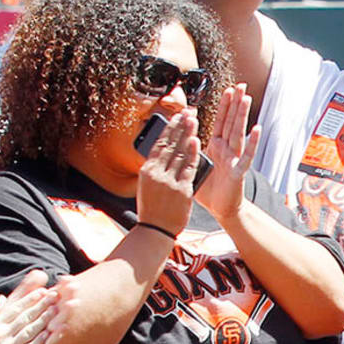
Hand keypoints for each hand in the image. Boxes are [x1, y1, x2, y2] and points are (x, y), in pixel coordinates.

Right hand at [135, 109, 199, 237]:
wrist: (156, 230)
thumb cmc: (153, 208)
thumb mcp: (148, 186)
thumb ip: (156, 169)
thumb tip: (165, 152)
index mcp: (147, 170)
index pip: (159, 144)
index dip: (169, 128)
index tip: (176, 117)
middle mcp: (156, 173)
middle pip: (170, 144)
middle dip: (180, 126)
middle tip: (189, 112)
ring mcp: (169, 181)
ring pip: (180, 153)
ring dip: (188, 134)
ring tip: (194, 121)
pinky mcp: (182, 190)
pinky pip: (189, 168)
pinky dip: (193, 153)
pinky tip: (196, 141)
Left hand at [193, 83, 259, 222]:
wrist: (221, 210)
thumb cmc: (210, 190)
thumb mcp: (194, 165)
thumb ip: (190, 150)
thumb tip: (184, 135)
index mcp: (216, 147)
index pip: (220, 122)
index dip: (223, 106)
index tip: (226, 89)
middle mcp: (227, 151)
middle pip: (231, 122)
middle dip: (234, 103)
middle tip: (240, 85)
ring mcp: (234, 160)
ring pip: (238, 133)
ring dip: (242, 115)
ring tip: (246, 98)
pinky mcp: (238, 172)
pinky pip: (246, 156)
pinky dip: (252, 143)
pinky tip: (256, 129)